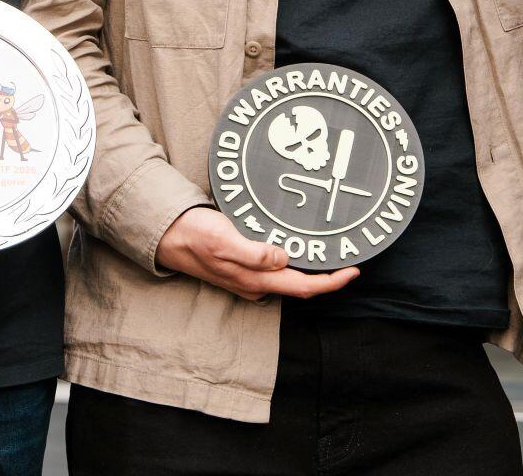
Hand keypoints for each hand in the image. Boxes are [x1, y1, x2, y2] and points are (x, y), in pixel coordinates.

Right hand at [155, 206, 358, 302]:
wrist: (169, 235)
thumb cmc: (195, 235)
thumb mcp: (224, 240)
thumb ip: (253, 254)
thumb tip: (283, 259)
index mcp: (254, 280)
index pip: (303, 287)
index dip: (331, 282)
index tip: (353, 270)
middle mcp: (255, 284)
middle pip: (301, 286)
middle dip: (328, 278)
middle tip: (351, 259)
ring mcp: (249, 278)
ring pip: (290, 280)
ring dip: (312, 271)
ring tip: (332, 254)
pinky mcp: (244, 267)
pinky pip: (277, 271)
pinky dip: (295, 263)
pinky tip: (300, 248)